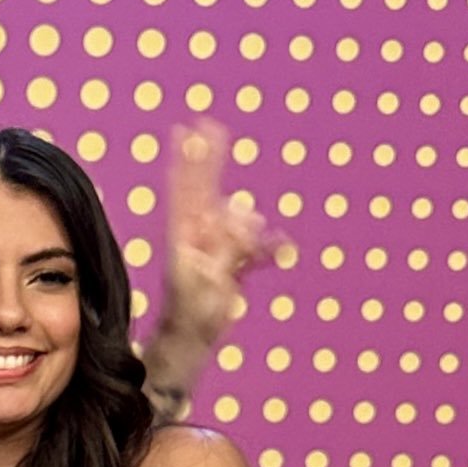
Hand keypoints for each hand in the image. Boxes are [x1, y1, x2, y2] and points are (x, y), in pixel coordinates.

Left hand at [156, 121, 270, 361]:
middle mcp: (198, 234)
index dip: (187, 160)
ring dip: (249, 228)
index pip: (186, 189)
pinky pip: (254, 246)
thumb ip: (227, 248)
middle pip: (206, 188)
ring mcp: (215, 246)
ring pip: (238, 218)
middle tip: (210, 126)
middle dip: (210, 159)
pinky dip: (269, 246)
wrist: (191, 341)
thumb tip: (244, 217)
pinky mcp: (231, 262)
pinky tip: (282, 250)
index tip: (185, 130)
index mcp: (185, 235)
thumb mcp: (206, 281)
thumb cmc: (190, 315)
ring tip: (252, 241)